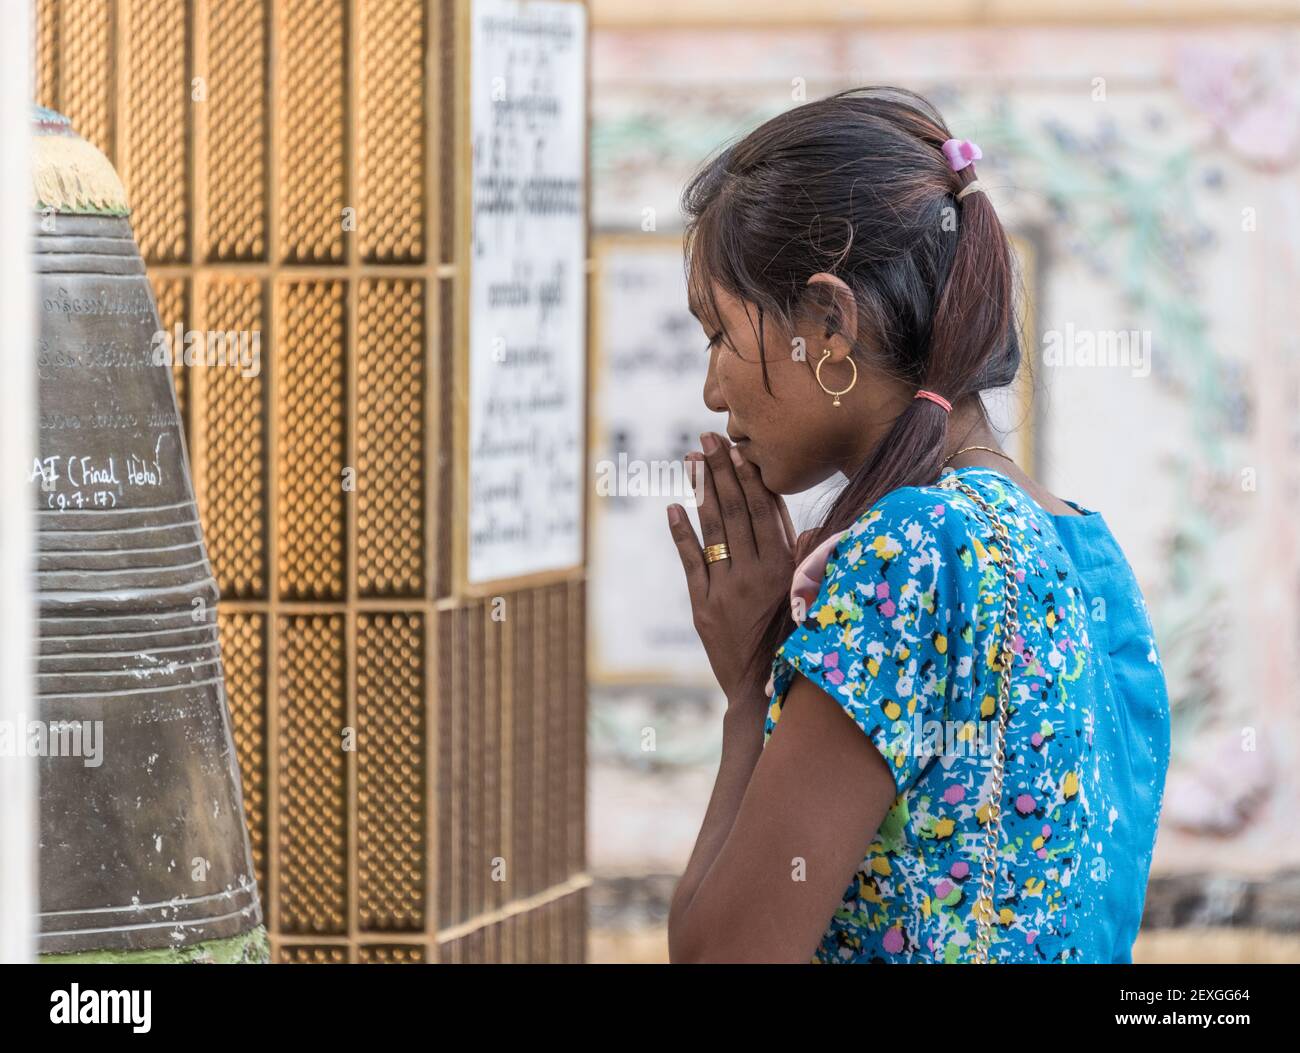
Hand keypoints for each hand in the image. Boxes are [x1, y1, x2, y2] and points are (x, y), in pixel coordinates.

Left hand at [667, 432, 797, 704]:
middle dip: (722, 471)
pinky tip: (672, 508)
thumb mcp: (809, 596)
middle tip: (708, 439)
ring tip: (692, 461)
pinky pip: (691, 561)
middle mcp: (758, 573)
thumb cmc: (795, 639)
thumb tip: (808, 526)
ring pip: (714, 530)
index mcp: (787, 567)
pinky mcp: (703, 606)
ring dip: (701, 491)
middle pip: (737, 510)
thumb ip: (807, 559)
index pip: (766, 510)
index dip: (750, 476)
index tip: (739, 448)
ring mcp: (728, 589)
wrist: (765, 689)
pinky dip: (681, 534)